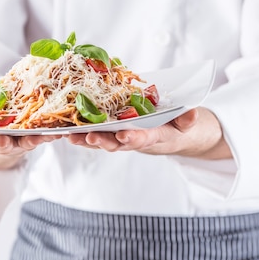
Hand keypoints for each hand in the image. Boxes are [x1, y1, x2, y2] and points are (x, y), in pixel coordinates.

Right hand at [0, 134, 61, 168]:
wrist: (4, 135)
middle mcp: (2, 144)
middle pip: (2, 145)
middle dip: (1, 143)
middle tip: (1, 140)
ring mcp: (20, 142)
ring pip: (25, 142)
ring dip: (31, 140)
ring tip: (35, 138)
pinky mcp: (35, 138)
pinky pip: (43, 137)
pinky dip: (50, 134)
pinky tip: (57, 131)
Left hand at [67, 107, 231, 159]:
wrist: (176, 135)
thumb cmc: (180, 126)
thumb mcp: (188, 123)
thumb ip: (188, 120)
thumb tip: (191, 115)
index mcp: (156, 137)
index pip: (145, 138)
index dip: (135, 138)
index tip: (125, 135)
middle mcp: (137, 141)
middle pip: (118, 144)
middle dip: (104, 141)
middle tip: (90, 137)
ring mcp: (124, 139)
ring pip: (104, 141)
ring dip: (87, 140)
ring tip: (71, 136)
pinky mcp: (115, 135)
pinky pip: (98, 135)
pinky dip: (83, 134)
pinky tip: (67, 131)